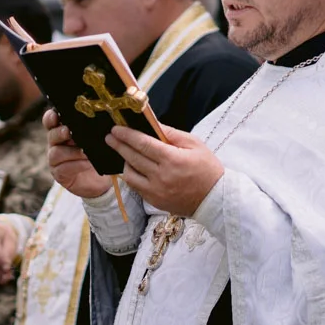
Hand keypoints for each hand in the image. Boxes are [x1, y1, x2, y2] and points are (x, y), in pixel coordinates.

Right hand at [45, 110, 110, 199]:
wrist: (97, 180)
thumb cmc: (95, 155)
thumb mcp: (94, 141)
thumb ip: (91, 131)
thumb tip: (97, 121)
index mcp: (61, 131)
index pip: (50, 121)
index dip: (50, 117)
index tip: (56, 114)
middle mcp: (55, 144)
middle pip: (52, 135)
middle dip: (59, 133)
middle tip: (68, 131)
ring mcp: (54, 160)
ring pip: (56, 153)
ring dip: (71, 152)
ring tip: (85, 152)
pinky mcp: (58, 174)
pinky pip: (63, 168)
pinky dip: (76, 165)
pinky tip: (87, 164)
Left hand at [108, 126, 222, 217]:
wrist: (215, 198)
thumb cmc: (207, 168)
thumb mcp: (194, 144)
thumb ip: (171, 133)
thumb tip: (152, 123)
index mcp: (172, 159)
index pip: (143, 144)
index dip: (127, 135)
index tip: (116, 129)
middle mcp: (161, 176)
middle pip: (132, 157)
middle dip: (118, 145)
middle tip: (109, 137)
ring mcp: (156, 191)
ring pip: (130, 174)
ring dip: (125, 162)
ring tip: (125, 153)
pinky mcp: (154, 201)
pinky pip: (136, 187)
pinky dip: (133, 175)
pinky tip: (133, 168)